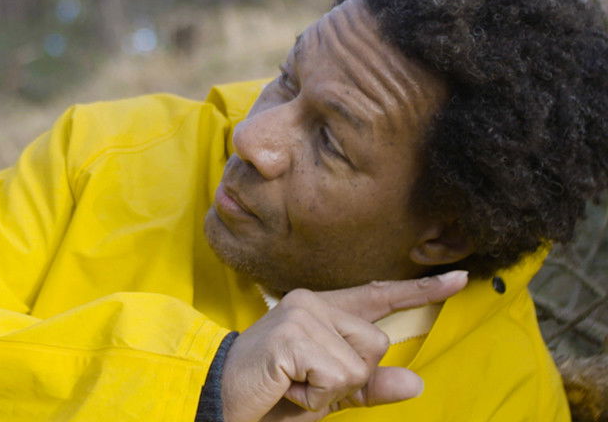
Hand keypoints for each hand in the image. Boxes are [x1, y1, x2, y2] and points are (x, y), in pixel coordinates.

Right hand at [221, 270, 468, 421]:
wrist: (221, 402)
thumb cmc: (272, 396)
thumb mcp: (329, 394)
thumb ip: (369, 386)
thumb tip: (416, 382)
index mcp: (321, 310)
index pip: (377, 297)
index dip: (421, 291)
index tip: (460, 279)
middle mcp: (311, 303)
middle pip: (375, 343)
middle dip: (350, 378)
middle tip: (305, 383)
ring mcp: (300, 315)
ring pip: (359, 363)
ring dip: (330, 390)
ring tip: (293, 384)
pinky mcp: (291, 336)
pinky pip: (338, 376)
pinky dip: (316, 396)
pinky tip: (286, 386)